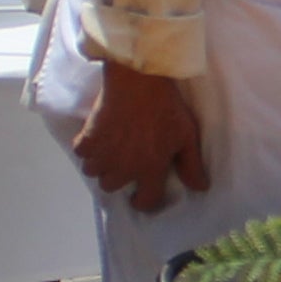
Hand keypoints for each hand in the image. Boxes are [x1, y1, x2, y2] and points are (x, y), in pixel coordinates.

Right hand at [73, 62, 212, 210]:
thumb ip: (191, 165)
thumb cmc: (166, 107)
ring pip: (93, 172)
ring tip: (108, 150)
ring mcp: (103, 154)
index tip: (140, 194)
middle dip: (117, 177)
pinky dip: (86, 148)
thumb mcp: (186, 135)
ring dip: (100, 164)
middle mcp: (124, 168)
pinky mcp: (87, 138)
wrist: (138, 79)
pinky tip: (95, 137)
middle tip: (124, 162)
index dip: (143, 201)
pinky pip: (80, 153)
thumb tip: (200, 188)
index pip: (145, 202)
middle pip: (111, 187)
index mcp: (150, 170)